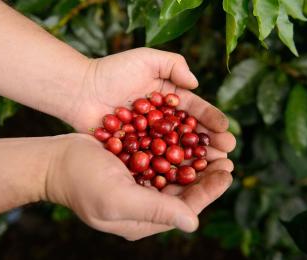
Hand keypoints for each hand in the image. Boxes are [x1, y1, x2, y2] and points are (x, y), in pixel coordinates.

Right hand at [46, 134, 233, 239]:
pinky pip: (162, 160)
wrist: (56, 160)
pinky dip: (177, 150)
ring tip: (214, 147)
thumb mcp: (119, 199)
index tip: (227, 172)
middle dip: (206, 175)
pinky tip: (189, 137)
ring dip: (195, 160)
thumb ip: (156, 211)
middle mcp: (145, 204)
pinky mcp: (135, 167)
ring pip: (176, 174)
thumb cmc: (82, 181)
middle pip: (184, 191)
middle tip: (227, 157)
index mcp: (144, 219)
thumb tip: (194, 224)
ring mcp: (140, 185)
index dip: (209, 191)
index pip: (186, 208)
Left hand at [69, 47, 234, 159]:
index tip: (225, 129)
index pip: (195, 109)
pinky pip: (156, 159)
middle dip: (209, 142)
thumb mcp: (146, 59)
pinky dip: (170, 167)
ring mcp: (150, 136)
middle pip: (190, 132)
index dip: (210, 119)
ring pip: (177, 148)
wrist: (80, 90)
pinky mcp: (136, 150)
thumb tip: (196, 84)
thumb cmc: (112, 71)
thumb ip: (173, 65)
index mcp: (169, 98)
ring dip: (195, 158)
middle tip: (226, 153)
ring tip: (212, 166)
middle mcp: (162, 119)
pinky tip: (184, 175)